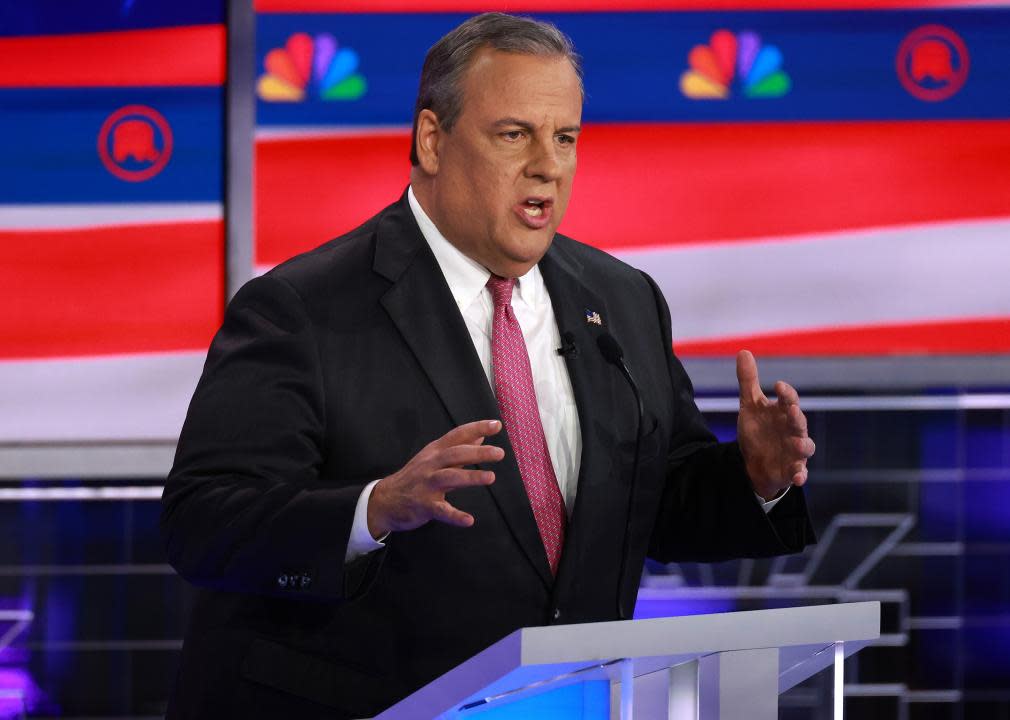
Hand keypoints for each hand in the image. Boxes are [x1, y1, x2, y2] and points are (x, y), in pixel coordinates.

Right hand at [367, 420, 503, 537]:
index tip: (496, 425)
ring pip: (450, 477)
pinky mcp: (423, 505)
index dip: (477, 428)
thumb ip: (458, 449)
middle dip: (477, 453)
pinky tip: (468, 520)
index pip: (457, 435)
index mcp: (434, 451)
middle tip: (499, 452)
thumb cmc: (414, 477)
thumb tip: (480, 436)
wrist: (384, 500)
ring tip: (491, 477)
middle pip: (455, 454)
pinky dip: (455, 516)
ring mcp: (426, 485)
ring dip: (470, 477)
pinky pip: (441, 511)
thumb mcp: (433, 458)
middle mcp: (431, 465)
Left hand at [735, 350, 815, 500]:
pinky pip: (800, 473)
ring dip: (802, 445)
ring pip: (806, 447)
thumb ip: (749, 381)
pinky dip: (801, 475)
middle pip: (799, 422)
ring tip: (796, 443)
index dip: (786, 393)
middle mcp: (793, 430)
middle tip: (791, 410)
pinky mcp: (792, 469)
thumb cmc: (759, 430)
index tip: (778, 386)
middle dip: (796, 417)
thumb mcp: (749, 406)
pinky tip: (799, 478)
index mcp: (783, 412)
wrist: (755, 462)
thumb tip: (743, 351)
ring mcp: (795, 451)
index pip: (788, 399)